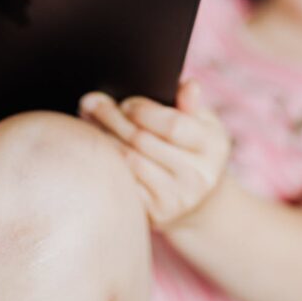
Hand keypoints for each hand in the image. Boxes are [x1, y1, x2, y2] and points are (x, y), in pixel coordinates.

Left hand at [78, 80, 231, 231]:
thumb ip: (191, 104)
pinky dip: (105, 162)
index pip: (172, 125)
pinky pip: (122, 182)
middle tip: (91, 102)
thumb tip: (189, 86)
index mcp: (212, 146)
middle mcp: (198, 176)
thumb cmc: (192, 148)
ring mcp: (176, 199)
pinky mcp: (155, 214)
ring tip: (88, 120)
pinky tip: (96, 147)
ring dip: (104, 138)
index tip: (125, 103)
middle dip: (112, 118)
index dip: (143, 111)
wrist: (197, 200)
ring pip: (128, 161)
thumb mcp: (201, 124)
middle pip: (143, 141)